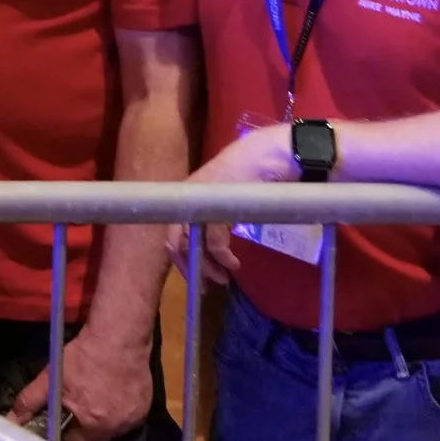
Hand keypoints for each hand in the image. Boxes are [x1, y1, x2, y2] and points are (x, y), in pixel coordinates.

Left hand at [9, 327, 151, 440]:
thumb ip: (30, 401)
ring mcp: (132, 420)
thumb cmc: (83, 357)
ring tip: (94, 403)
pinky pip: (128, 420)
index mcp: (92, 425)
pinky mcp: (144, 410)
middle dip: (84, 434)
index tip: (61, 437)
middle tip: (76, 417)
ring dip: (102, 423)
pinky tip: (111, 397)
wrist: (120, 338)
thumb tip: (11, 420)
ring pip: (112, 432)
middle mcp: (115, 428)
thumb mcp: (51, 377)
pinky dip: (118, 414)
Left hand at [161, 123, 295, 273]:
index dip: (181, 258)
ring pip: (193, 245)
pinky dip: (222, 257)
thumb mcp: (227, 199)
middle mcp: (189, 199)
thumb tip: (214, 246)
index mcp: (188, 197)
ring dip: (208, 266)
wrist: (267, 154)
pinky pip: (213, 241)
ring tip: (223, 278)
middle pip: (177, 242)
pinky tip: (233, 264)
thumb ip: (216, 217)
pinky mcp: (217, 206)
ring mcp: (201, 202)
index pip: (172, 233)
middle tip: (206, 285)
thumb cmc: (251, 174)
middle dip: (191, 267)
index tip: (195, 276)